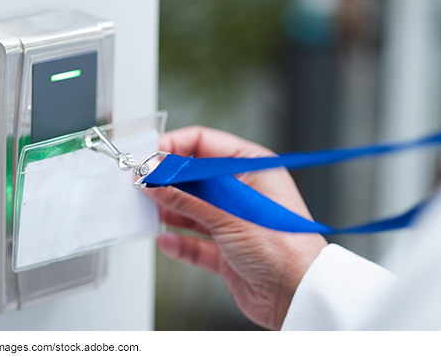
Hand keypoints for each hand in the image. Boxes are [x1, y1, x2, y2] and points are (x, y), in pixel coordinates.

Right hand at [145, 126, 327, 329]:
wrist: (298, 295)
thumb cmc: (285, 248)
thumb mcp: (228, 215)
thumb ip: (187, 198)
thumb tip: (156, 181)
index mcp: (252, 168)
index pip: (206, 144)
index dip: (175, 148)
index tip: (150, 157)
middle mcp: (242, 193)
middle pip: (194, 178)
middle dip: (168, 182)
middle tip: (142, 185)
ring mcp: (233, 223)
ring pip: (192, 210)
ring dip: (170, 212)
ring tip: (148, 211)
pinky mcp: (226, 252)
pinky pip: (195, 243)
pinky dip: (179, 243)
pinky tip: (166, 241)